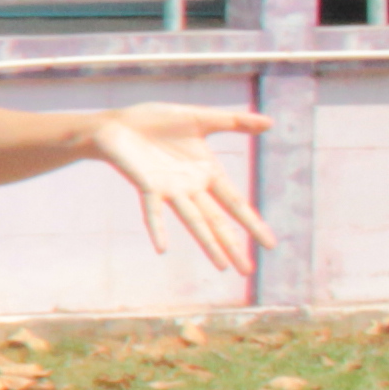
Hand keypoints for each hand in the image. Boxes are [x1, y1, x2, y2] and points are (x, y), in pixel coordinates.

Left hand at [92, 105, 269, 279]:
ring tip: (222, 267)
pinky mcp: (146, 186)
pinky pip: (152, 211)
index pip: (235, 203)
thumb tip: (270, 123)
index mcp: (206, 173)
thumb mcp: (200, 118)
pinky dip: (157, 228)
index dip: (252, 223)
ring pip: (192, 221)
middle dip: (233, 246)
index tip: (271, 245)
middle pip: (216, 221)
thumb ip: (233, 122)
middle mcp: (190, 187)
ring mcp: (168, 190)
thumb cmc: (154, 122)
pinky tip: (162, 248)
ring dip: (207, 244)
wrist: (117, 123)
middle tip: (248, 271)